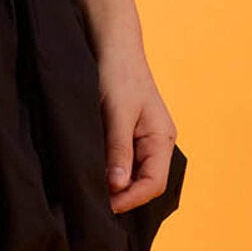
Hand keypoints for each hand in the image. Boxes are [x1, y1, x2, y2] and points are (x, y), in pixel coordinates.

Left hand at [97, 49, 176, 212]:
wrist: (112, 44)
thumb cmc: (118, 73)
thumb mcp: (117, 113)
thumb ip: (119, 149)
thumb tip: (117, 186)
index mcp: (162, 139)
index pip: (154, 184)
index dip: (131, 199)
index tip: (105, 206)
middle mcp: (156, 143)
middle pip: (144, 183)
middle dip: (122, 196)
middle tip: (92, 202)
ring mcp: (142, 140)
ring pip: (132, 175)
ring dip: (114, 185)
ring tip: (89, 190)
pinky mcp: (126, 134)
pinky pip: (121, 162)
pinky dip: (108, 171)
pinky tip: (91, 173)